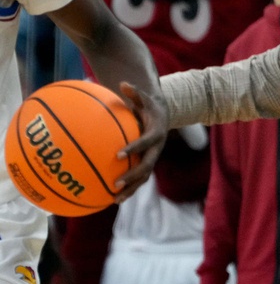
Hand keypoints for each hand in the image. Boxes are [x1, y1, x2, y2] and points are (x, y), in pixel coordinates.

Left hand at [114, 82, 168, 201]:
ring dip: (130, 189)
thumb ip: (135, 92)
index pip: (146, 143)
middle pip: (146, 166)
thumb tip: (123, 84)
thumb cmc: (149, 106)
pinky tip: (111, 198)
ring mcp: (152, 158)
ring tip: (115, 199)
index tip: (118, 154)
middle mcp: (156, 149)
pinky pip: (138, 178)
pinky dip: (128, 189)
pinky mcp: (146, 164)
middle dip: (132, 177)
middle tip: (116, 183)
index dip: (134, 148)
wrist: (163, 117)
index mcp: (156, 134)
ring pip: (143, 177)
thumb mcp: (145, 97)